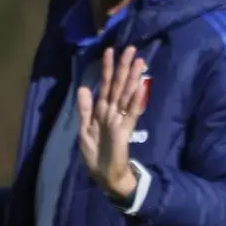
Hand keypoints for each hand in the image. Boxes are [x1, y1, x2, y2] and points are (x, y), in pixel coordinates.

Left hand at [76, 47, 148, 198]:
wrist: (106, 176)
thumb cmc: (95, 155)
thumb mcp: (84, 131)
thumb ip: (85, 109)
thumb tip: (83, 88)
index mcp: (101, 111)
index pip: (105, 85)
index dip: (107, 69)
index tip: (110, 51)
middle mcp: (112, 112)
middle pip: (118, 85)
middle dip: (123, 67)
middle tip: (130, 48)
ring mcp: (120, 119)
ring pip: (127, 94)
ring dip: (133, 78)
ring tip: (139, 62)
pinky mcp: (126, 130)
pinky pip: (131, 112)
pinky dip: (136, 100)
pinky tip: (141, 87)